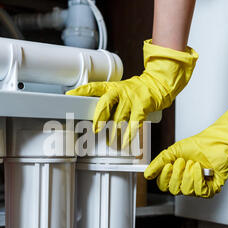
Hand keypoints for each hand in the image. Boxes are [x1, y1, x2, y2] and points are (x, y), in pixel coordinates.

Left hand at [67, 40, 197, 146]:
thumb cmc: (135, 91)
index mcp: (111, 87)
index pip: (93, 87)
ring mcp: (131, 99)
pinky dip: (128, 136)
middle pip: (106, 103)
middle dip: (99, 117)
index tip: (70, 96)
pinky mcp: (142, 107)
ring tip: (110, 141)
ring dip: (113, 133)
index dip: (81, 91)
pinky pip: (133, 124)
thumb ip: (108, 102)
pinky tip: (124, 143)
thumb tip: (95, 121)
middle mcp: (120, 92)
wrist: (157, 84)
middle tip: (95, 130)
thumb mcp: (119, 90)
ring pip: (119, 118)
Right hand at [144, 98, 227, 197]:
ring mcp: (198, 187)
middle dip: (177, 174)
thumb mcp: (173, 151)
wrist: (217, 143)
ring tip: (194, 163)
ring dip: (189, 174)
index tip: (168, 165)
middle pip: (173, 190)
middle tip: (183, 161)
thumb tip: (146, 174)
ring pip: (186, 191)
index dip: (164, 177)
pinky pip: (199, 191)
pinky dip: (198, 178)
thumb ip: (158, 163)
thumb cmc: (198, 145)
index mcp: (176, 175)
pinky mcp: (210, 189)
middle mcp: (185, 183)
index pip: (163, 185)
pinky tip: (201, 169)